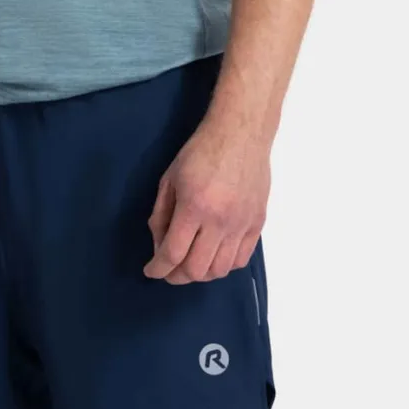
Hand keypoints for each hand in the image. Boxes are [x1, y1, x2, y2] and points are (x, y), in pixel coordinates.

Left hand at [144, 117, 270, 284]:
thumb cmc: (201, 152)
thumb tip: (159, 247)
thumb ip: (160, 216)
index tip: (151, 270)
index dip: (158, 269)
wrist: (242, 132)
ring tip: (191, 264)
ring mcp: (241, 224)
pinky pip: (240, 260)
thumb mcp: (169, 180)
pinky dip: (223, 266)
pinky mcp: (257, 223)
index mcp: (194, 207)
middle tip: (170, 269)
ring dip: (200, 274)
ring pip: (219, 270)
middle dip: (177, 276)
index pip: (173, 254)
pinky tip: (214, 256)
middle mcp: (220, 220)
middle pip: (196, 269)